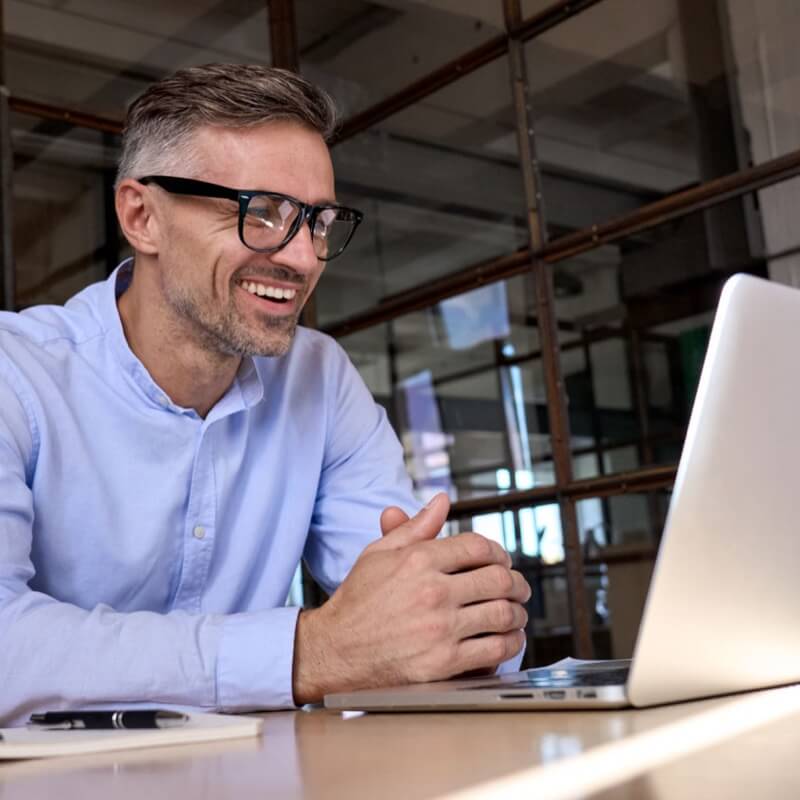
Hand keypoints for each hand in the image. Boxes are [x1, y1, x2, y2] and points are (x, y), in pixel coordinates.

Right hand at [292, 493, 530, 703]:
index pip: (478, 547)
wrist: (334, 651)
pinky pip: (495, 650)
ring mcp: (440, 629)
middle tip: (519, 588)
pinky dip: (510, 643)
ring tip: (516, 613)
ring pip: (503, 614)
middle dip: (516, 582)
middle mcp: (432, 592)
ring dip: (518, 613)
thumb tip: (441, 502)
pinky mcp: (444, 663)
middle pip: (498, 579)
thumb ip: (416, 527)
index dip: (498, 552)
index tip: (502, 561)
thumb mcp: (379, 554)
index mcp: (418, 560)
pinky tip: (507, 639)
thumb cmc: (357, 602)